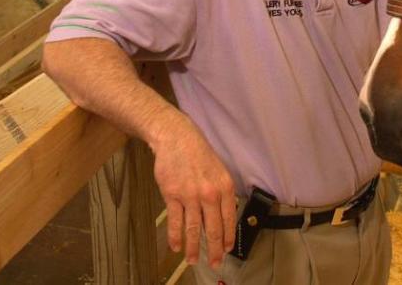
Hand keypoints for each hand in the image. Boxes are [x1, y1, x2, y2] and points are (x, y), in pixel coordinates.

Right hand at [150, 106, 235, 268]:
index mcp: (225, 187)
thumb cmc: (199, 154)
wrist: (177, 138)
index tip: (227, 250)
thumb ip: (222, 193)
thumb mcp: (219, 171)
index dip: (228, 237)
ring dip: (194, 248)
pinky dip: (175, 236)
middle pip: (213, 228)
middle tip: (215, 263)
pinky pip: (175, 221)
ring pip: (194, 228)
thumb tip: (224, 216)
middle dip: (215, 249)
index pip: (229, 219)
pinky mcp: (172, 195)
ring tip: (193, 260)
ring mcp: (190, 195)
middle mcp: (210, 193)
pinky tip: (176, 247)